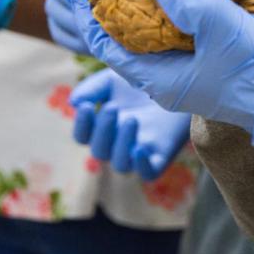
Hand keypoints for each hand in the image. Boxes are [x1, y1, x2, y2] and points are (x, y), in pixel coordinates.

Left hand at [52, 0, 253, 158]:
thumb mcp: (226, 33)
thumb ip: (190, 2)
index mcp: (158, 77)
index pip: (103, 40)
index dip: (83, 5)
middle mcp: (165, 69)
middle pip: (121, 25)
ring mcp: (186, 57)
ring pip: (148, 18)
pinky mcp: (208, 44)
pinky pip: (176, 15)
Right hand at [70, 69, 191, 179]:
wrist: (178, 81)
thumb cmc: (141, 82)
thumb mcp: (113, 79)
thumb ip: (92, 89)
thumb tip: (74, 103)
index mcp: (104, 128)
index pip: (83, 136)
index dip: (82, 125)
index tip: (87, 106)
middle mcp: (118, 144)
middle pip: (99, 152)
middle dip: (102, 130)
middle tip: (112, 108)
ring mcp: (139, 153)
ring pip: (121, 165)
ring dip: (121, 145)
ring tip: (131, 119)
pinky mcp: (161, 157)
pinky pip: (148, 173)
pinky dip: (142, 165)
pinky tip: (140, 148)